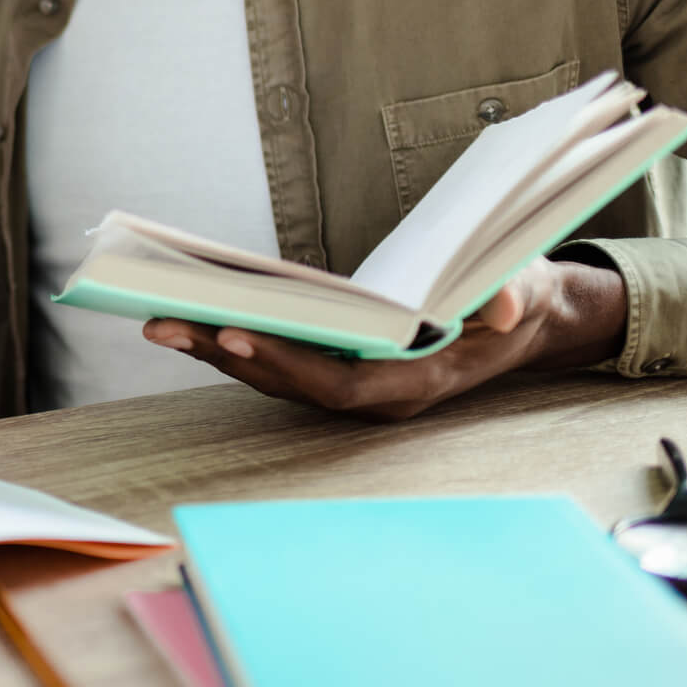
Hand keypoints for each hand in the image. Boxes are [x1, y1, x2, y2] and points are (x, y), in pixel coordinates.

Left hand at [142, 256, 628, 420]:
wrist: (526, 321)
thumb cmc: (519, 299)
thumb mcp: (527, 290)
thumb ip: (515, 295)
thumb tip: (506, 303)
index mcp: (416, 385)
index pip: (339, 384)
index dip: (287, 364)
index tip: (236, 335)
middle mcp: (377, 396)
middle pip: (290, 383)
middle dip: (227, 354)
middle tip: (164, 324)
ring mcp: (357, 387)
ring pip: (277, 376)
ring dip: (218, 350)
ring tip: (160, 321)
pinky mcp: (343, 369)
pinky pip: (282, 360)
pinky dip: (239, 341)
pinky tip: (197, 316)